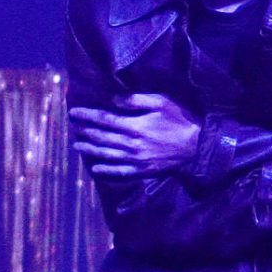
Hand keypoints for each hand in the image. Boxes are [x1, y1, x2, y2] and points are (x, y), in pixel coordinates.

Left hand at [72, 94, 202, 177]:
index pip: (105, 120)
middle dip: (86, 132)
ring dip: (90, 150)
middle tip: (73, 128)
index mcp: (135, 126)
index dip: (87, 116)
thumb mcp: (161, 102)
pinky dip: (106, 171)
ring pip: (107, 155)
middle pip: (102, 138)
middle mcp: (132, 144)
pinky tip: (96, 169)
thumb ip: (136, 100)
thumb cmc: (180, 120)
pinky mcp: (143, 170)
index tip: (73, 112)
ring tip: (77, 146)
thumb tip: (114, 100)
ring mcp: (136, 159)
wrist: (197, 146)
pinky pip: (120, 172)